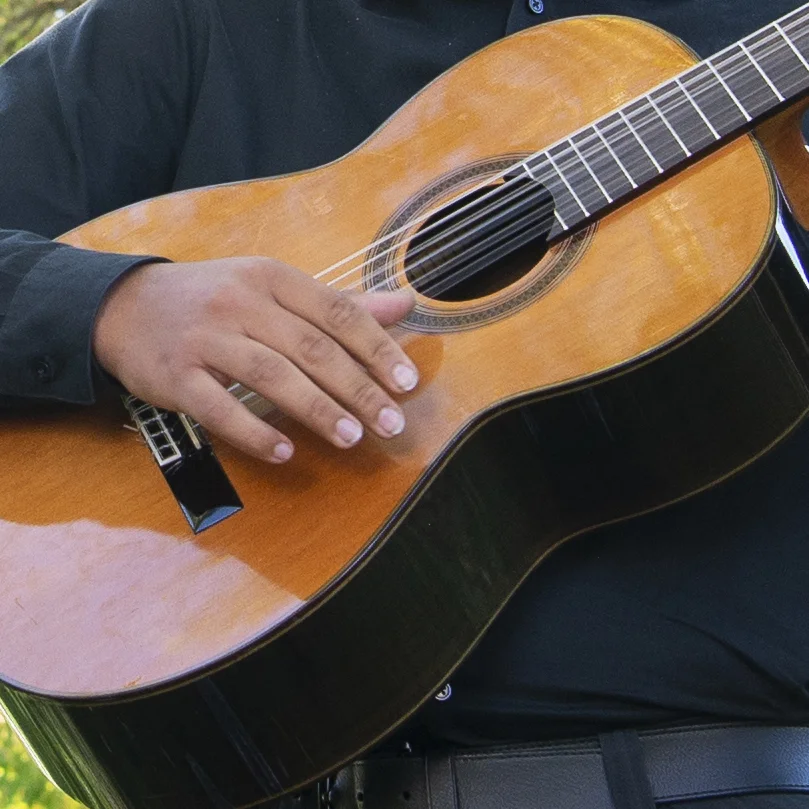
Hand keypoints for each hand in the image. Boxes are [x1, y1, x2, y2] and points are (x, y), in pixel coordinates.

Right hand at [93, 257, 417, 462]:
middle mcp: (241, 302)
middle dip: (358, 389)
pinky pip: (220, 409)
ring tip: (352, 438)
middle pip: (312, 348)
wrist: (125, 306)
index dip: (377, 348)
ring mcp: (206, 339)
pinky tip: (286, 452)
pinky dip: (255, 432)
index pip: (337, 313)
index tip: (407, 382)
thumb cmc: (215, 300)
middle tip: (391, 422)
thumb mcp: (274, 289)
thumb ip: (339, 303)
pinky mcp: (176, 376)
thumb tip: (404, 305)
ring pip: (272, 376)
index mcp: (272, 278)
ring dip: (317, 410)